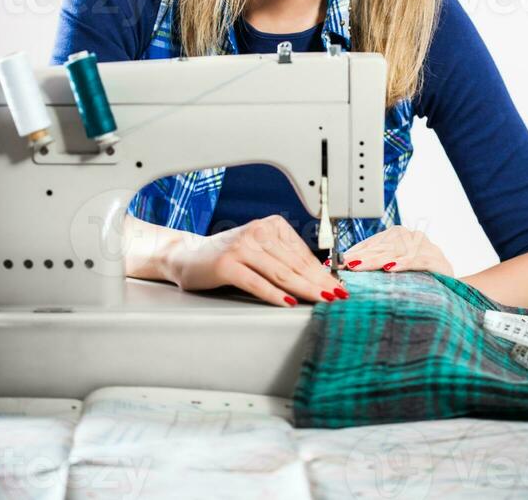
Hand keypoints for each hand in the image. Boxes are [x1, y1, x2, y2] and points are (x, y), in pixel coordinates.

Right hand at [163, 214, 348, 307]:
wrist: (188, 256)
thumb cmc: (228, 257)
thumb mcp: (259, 251)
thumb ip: (284, 259)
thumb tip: (320, 278)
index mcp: (270, 225)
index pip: (302, 254)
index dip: (323, 273)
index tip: (339, 287)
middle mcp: (257, 231)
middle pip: (295, 264)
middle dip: (320, 283)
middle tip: (339, 297)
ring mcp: (241, 247)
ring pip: (281, 273)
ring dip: (305, 289)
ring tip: (323, 300)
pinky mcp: (227, 264)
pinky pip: (257, 282)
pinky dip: (275, 294)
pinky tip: (289, 303)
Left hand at [339, 225, 452, 275]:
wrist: (456, 291)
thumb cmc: (423, 281)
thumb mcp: (397, 270)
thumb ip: (378, 264)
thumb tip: (348, 264)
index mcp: (402, 236)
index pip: (374, 242)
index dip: (356, 250)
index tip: (338, 260)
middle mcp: (414, 237)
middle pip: (383, 246)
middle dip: (361, 256)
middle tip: (344, 264)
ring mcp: (428, 248)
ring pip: (397, 251)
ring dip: (376, 259)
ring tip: (359, 266)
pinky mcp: (439, 261)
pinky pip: (419, 260)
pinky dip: (404, 263)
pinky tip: (391, 268)